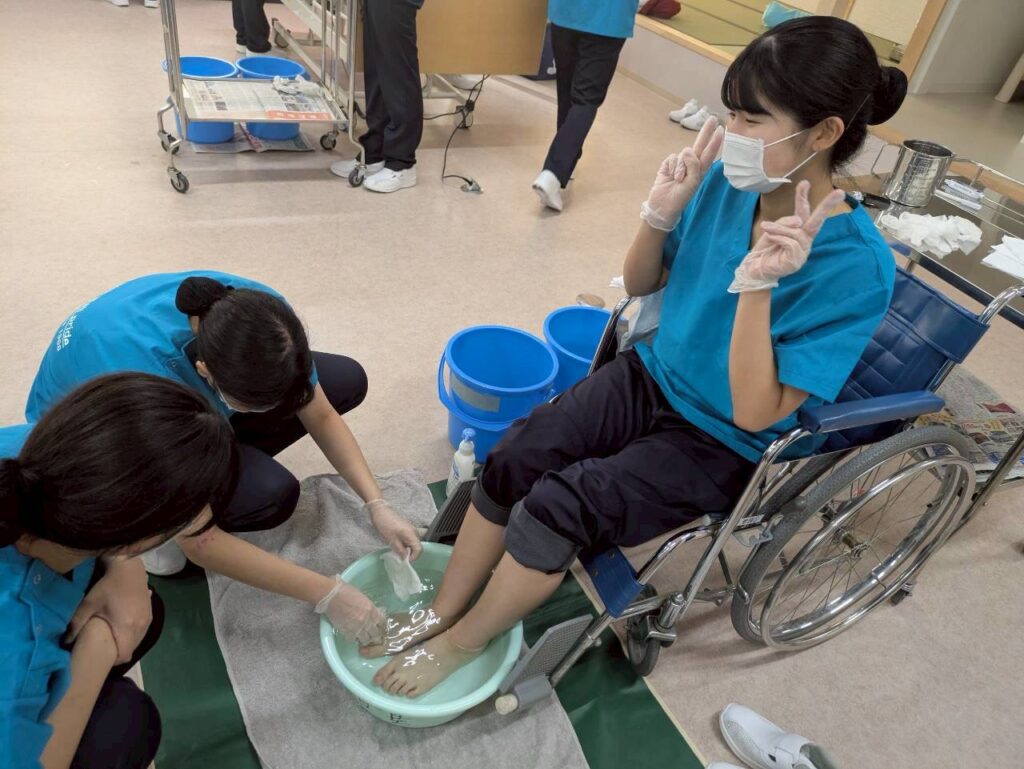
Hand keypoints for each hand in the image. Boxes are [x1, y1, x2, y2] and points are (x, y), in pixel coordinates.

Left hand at [66, 558, 151, 664]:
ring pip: (138, 640)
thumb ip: (76, 624)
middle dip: (119, 651)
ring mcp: (148, 619)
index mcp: (126, 627)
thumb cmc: (107, 586)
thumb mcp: (88, 604)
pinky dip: (134, 632)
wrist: (128, 567)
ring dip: (127, 642)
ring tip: (114, 636)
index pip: (123, 655)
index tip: (103, 656)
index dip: (113, 659)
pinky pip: (143, 631)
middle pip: (131, 649)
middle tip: (105, 647)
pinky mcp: (151, 612)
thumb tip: (65, 642)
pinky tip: (124, 624)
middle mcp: (141, 626)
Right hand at [314, 576, 386, 644]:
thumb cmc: (346, 592)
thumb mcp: (363, 597)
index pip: (382, 622)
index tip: (379, 626)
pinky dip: (353, 638)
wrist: (332, 595)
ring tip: (363, 637)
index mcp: (372, 610)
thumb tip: (371, 613)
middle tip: (373, 635)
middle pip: (375, 634)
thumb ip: (369, 607)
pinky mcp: (346, 631)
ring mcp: (357, 627)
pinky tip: (352, 635)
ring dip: (364, 638)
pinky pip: (353, 639)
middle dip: (375, 635)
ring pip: (365, 639)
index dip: (381, 625)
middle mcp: (366, 620)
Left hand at [367, 500, 422, 559]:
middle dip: (411, 554)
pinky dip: (406, 544)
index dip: (413, 557)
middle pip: (417, 547)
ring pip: (413, 543)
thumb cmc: (385, 524)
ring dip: (408, 549)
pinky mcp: (407, 528)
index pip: (419, 549)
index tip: (405, 561)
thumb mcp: (391, 540)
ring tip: (397, 552)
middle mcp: (414, 532)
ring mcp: (411, 529)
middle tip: (400, 557)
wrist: (380, 511)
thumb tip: (405, 558)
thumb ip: (400, 550)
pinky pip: (410, 539)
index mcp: (412, 534)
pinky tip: (397, 545)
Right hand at [642, 116, 722, 230]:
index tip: (721, 129)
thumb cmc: (680, 198)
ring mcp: (679, 164)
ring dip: (680, 167)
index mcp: (700, 170)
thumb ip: (694, 165)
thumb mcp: (692, 183)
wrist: (663, 206)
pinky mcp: (668, 165)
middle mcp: (691, 165)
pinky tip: (670, 177)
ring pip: (683, 154)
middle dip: (706, 132)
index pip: (710, 153)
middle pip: (699, 145)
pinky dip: (671, 167)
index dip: (715, 141)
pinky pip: (672, 158)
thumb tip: (687, 151)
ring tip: (677, 180)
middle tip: (712, 119)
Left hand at [729, 181, 845, 292]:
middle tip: (839, 192)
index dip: (803, 197)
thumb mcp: (772, 230)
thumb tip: (799, 221)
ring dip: (779, 227)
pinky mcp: (796, 260)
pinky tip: (770, 237)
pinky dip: (779, 236)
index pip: (804, 212)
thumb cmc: (764, 250)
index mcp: (799, 231)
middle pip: (817, 221)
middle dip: (827, 206)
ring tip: (765, 228)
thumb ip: (785, 222)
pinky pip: (790, 241)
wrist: (754, 270)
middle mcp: (804, 240)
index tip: (805, 182)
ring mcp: (802, 251)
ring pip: (796, 231)